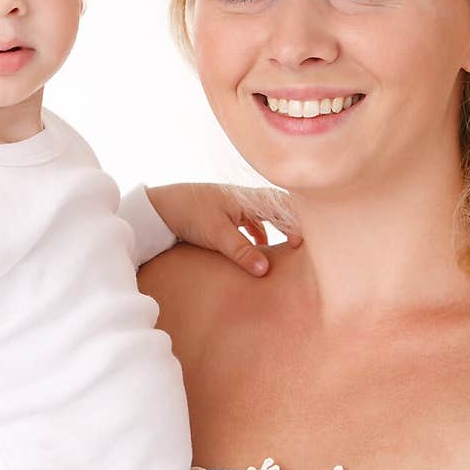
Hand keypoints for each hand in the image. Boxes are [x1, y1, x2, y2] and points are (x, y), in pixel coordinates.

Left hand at [146, 182, 300, 275]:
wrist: (159, 208)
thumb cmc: (188, 213)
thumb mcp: (216, 234)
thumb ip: (241, 251)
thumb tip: (265, 271)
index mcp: (248, 199)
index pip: (285, 208)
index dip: (301, 224)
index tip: (309, 245)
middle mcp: (246, 199)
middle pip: (280, 210)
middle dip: (295, 225)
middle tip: (309, 246)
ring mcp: (237, 207)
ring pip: (267, 217)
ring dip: (279, 230)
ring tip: (290, 250)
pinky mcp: (226, 216)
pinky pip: (253, 224)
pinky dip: (261, 236)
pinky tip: (261, 250)